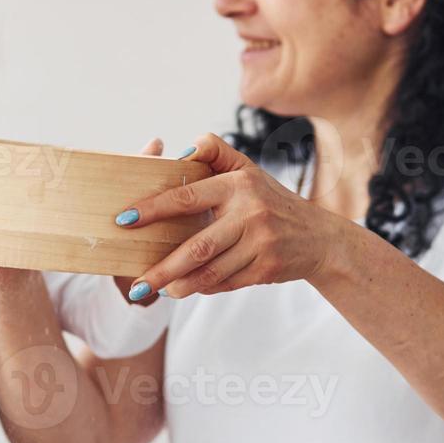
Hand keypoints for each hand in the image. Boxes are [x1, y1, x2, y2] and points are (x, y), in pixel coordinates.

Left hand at [116, 133, 335, 299]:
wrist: (320, 238)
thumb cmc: (272, 201)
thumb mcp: (248, 170)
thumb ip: (214, 153)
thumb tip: (179, 152)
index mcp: (239, 184)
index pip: (187, 197)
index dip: (153, 208)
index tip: (124, 219)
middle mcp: (251, 213)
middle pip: (197, 246)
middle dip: (162, 267)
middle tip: (136, 283)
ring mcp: (261, 244)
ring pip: (210, 271)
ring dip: (179, 285)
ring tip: (155, 290)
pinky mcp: (267, 269)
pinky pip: (226, 283)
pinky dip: (203, 288)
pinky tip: (186, 289)